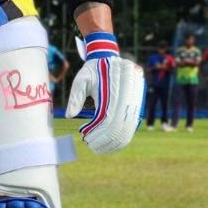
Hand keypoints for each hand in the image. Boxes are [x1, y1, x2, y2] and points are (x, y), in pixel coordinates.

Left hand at [66, 31, 144, 154]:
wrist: (108, 58)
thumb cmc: (92, 70)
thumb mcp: (81, 79)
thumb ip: (75, 96)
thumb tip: (70, 116)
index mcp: (114, 87)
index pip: (108, 117)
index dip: (97, 131)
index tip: (85, 138)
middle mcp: (129, 94)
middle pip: (120, 126)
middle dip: (106, 140)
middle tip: (92, 147)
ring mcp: (136, 99)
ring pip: (128, 128)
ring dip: (115, 142)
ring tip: (100, 149)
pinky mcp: (137, 104)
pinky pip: (132, 125)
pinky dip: (122, 137)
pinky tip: (110, 144)